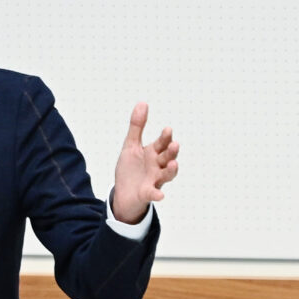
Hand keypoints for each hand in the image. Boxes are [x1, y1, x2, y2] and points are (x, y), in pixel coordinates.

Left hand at [111, 102, 178, 224]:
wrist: (124, 193)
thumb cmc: (130, 169)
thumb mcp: (131, 145)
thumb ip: (137, 126)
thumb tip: (142, 103)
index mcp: (153, 153)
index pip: (162, 143)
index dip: (165, 137)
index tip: (167, 130)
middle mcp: (157, 166)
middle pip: (167, 157)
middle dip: (171, 151)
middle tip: (174, 144)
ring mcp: (154, 180)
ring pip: (166, 175)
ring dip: (171, 170)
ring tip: (174, 164)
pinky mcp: (147, 193)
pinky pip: (153, 193)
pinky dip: (157, 194)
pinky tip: (160, 195)